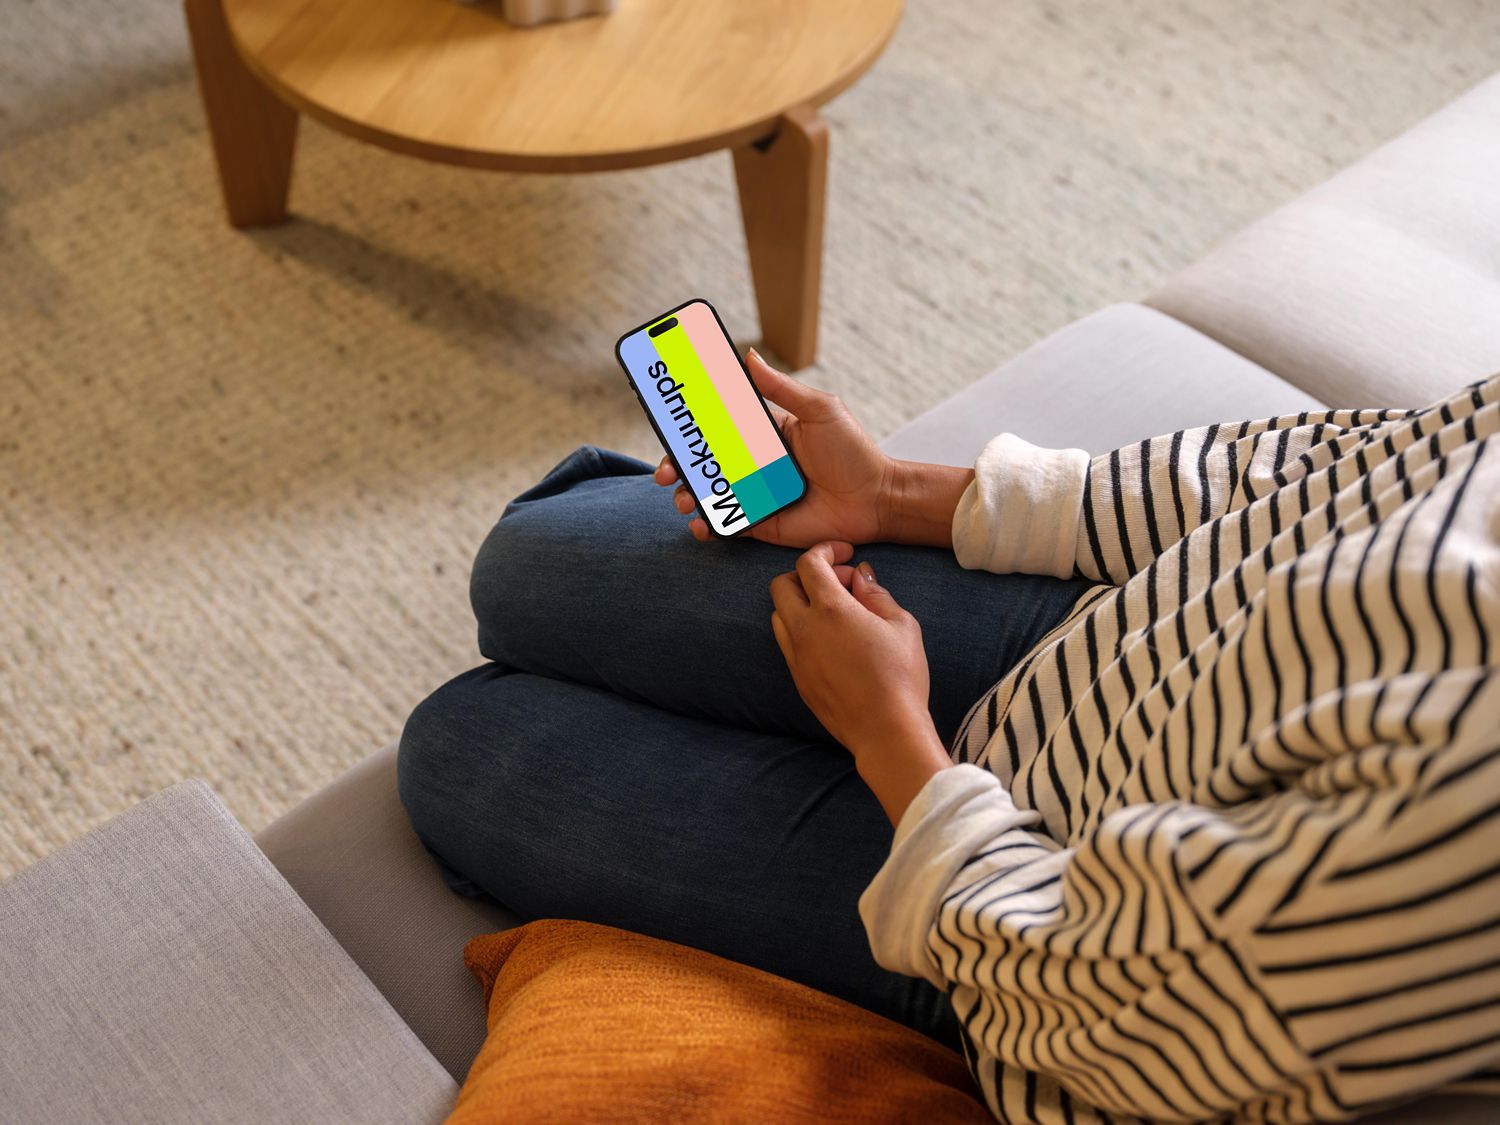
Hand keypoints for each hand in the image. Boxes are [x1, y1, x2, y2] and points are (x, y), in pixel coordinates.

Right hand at [654, 351, 891, 545]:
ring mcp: (756, 494)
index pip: (718, 427)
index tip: (668, 423)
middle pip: (705, 462)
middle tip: (665, 471)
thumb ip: (782, 388)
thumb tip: (748, 355)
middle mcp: (755, 464)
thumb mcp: (819, 410)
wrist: (876, 500)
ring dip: (688, 495)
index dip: (691, 427)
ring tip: (684, 498)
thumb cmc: (854, 452)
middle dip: (678, 466)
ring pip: (709, 493)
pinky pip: (728, 523)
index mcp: (764, 434)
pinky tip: (701, 524)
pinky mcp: (762, 523)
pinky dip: (708, 525)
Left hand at [769, 541, 951, 824]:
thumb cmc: (900, 676)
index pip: (808, 563)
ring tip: (834, 612)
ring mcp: (795, 656)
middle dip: (806, 575)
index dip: (825, 550)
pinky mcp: (797, 678)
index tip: (843, 553)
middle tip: (839, 584)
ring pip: (779, 614)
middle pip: (781, 585)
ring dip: (799, 603)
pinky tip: (830, 640)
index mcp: (830, 609)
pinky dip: (801, 629)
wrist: (884, 730)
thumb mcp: (901, 625)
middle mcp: (804, 629)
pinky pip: (787, 642)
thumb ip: (876, 594)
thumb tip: (860, 576)